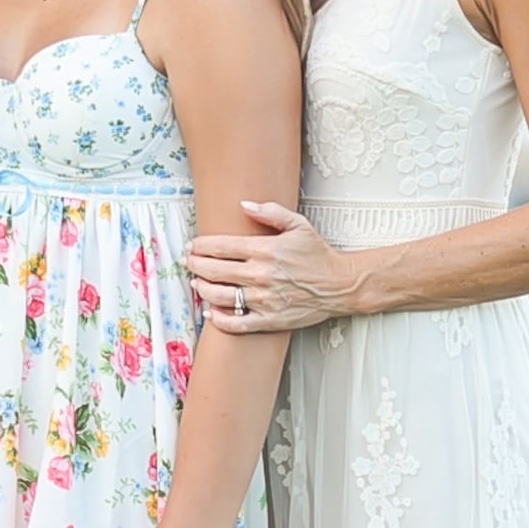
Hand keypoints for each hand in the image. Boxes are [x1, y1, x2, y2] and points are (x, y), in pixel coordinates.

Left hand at [185, 200, 359, 333]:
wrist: (339, 285)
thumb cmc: (318, 255)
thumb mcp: (298, 224)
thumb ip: (270, 212)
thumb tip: (244, 204)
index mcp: (265, 250)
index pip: (221, 246)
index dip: (200, 246)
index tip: (193, 245)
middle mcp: (261, 275)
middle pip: (214, 270)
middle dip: (195, 264)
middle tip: (189, 261)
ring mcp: (264, 300)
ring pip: (219, 296)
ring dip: (202, 288)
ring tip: (197, 282)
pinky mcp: (269, 320)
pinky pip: (236, 323)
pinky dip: (219, 319)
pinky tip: (211, 312)